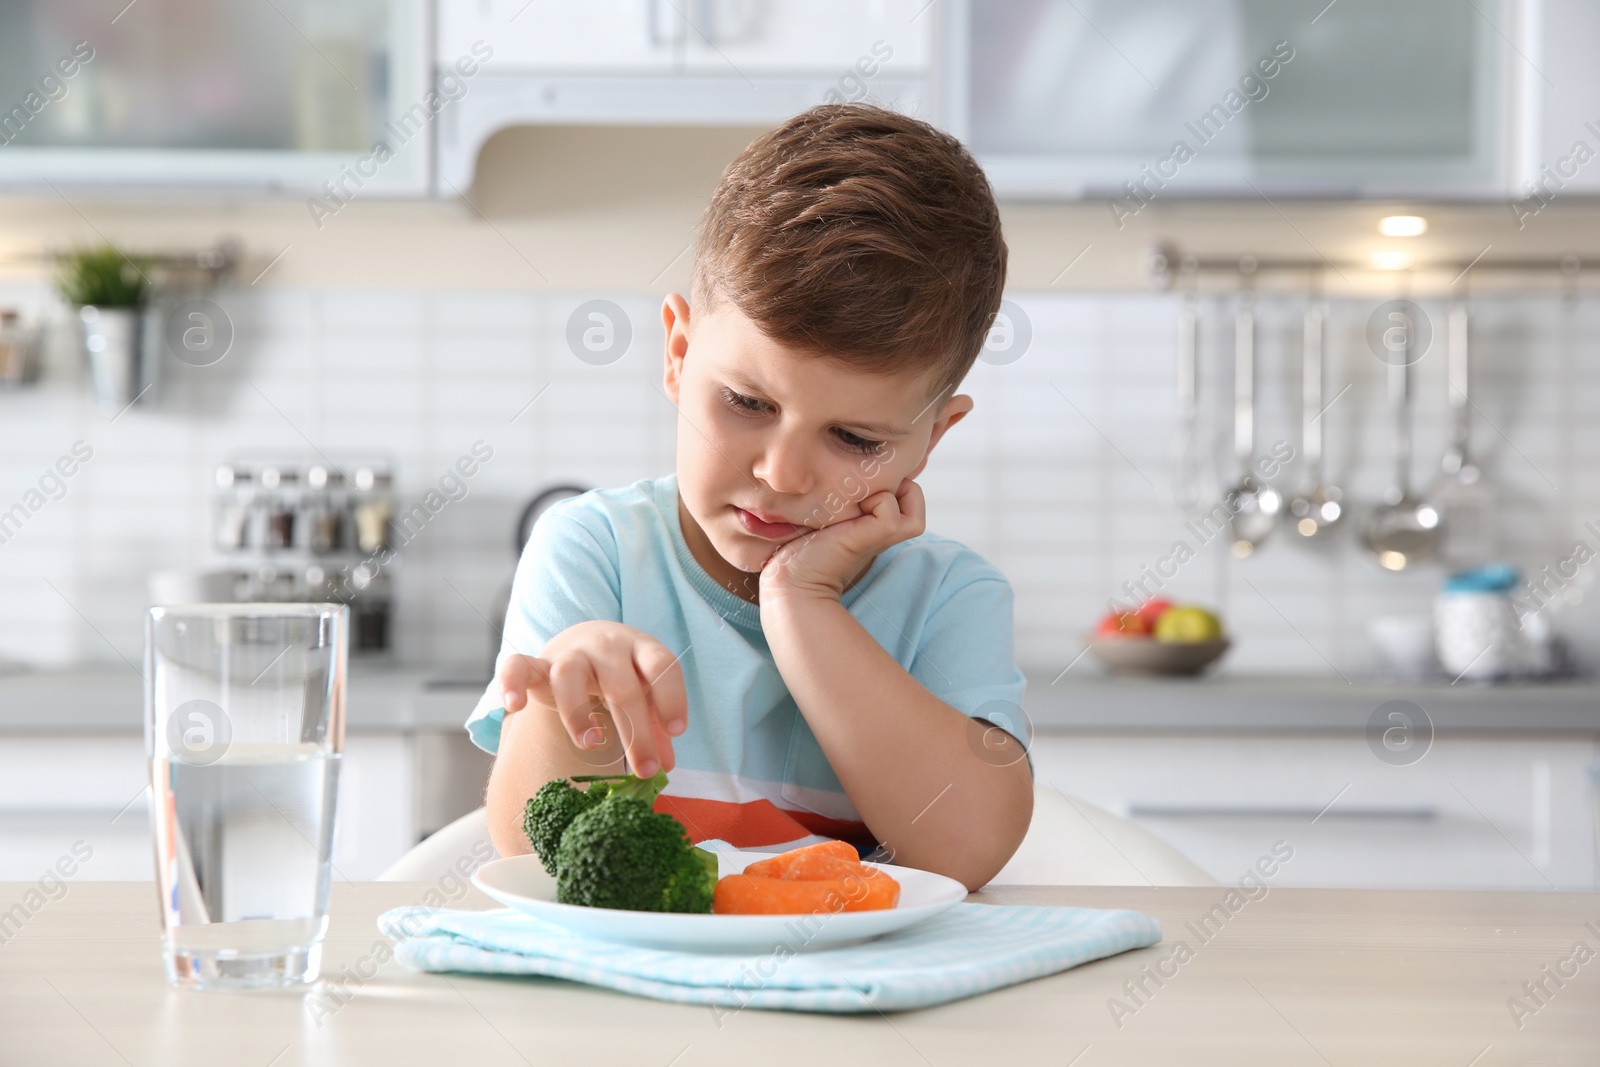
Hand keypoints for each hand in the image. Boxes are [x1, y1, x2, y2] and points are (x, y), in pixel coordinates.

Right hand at [496, 621, 687, 777]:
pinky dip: (513, 682)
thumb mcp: (645, 691)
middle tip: (645, 769)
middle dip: (636, 732)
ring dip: (579, 713)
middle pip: (621, 686)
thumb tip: (667, 765)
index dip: (671, 696)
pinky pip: (518, 665)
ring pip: (570, 675)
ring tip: (591, 744)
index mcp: (639, 649)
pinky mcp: (538, 664)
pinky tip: (515, 706)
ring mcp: (570, 653)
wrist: (583, 641)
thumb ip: (655, 723)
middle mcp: (606, 646)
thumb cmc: (622, 674)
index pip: (661, 665)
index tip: (677, 731)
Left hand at [758, 477, 925, 602]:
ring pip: (913, 492)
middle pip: (913, 486)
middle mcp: (887, 526)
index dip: (885, 475)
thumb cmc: (799, 545)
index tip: (853, 483)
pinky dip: (875, 500)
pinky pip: (890, 505)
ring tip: (856, 499)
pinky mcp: (879, 536)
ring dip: (885, 486)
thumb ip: (839, 494)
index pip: (903, 483)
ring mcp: (886, 532)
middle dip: (888, 476)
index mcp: (876, 520)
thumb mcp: (824, 511)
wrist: (791, 580)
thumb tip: (842, 460)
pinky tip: (849, 511)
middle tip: (855, 489)